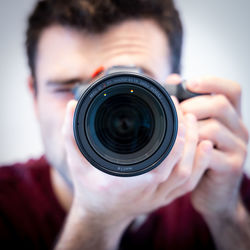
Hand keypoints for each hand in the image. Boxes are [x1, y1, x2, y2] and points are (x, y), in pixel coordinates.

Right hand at [61, 93, 210, 225]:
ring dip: (195, 150)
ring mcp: (156, 197)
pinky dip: (199, 166)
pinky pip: (188, 184)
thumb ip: (71, 134)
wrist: (101, 213)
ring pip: (186, 176)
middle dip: (187, 138)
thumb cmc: (89, 187)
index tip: (177, 117)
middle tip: (186, 113)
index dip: (171, 145)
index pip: (155, 166)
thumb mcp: (76, 161)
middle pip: (176, 167)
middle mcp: (143, 192)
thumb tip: (71, 107)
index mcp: (122, 183)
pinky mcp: (164, 198)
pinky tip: (203, 147)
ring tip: (194, 123)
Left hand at [180, 76, 248, 217]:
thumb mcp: (197, 129)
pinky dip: (192, 150)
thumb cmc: (199, 156)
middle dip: (192, 107)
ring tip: (176, 135)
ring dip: (189, 130)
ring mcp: (238, 148)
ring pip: (213, 128)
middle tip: (175, 116)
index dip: (211, 82)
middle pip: (220, 105)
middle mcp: (239, 129)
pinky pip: (210, 152)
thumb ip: (187, 105)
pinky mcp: (232, 166)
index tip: (188, 83)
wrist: (212, 191)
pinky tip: (182, 152)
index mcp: (231, 116)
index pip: (231, 90)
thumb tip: (172, 79)